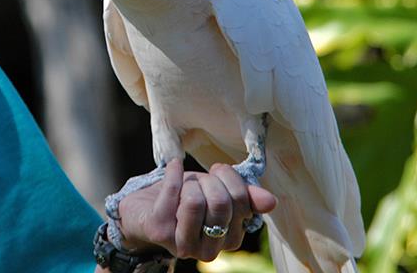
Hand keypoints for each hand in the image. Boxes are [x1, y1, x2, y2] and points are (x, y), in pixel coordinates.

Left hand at [115, 159, 276, 260]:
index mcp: (230, 239)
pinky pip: (172, 192)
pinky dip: (173, 172)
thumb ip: (245, 197)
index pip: (242, 202)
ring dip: (190, 181)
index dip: (230, 178)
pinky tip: (173, 165)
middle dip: (210, 180)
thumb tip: (271, 202)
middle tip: (201, 178)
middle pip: (221, 202)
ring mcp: (183, 244)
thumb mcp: (219, 192)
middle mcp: (210, 250)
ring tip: (185, 183)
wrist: (145, 207)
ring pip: (196, 201)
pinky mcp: (159, 231)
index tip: (219, 172)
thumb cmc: (186, 198)